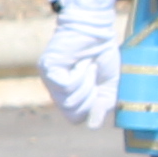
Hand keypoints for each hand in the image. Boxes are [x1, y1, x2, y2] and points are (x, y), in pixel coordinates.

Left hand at [42, 0, 134, 130]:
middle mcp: (55, 90)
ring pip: (68, 100)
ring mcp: (48, 79)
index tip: (97, 87)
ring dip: (85, 83)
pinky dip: (78, 75)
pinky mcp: (47, 67)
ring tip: (86, 65)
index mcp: (68, 96)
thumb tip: (92, 126)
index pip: (75, 118)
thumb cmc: (102, 55)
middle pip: (71, 113)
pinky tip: (79, 63)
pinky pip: (64, 85)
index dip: (91, 107)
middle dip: (89, 96)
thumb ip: (103, 106)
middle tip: (92, 74)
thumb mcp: (110, 86)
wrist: (98, 30)